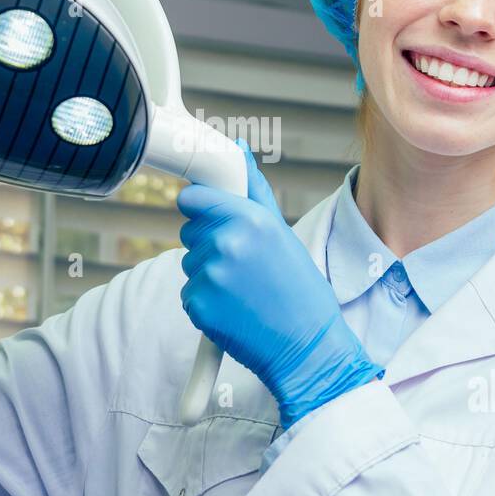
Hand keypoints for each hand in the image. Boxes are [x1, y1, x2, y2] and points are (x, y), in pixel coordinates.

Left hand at [176, 139, 383, 428]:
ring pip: (190, 262)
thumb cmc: (299, 290)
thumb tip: (238, 150)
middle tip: (244, 264)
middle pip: (189, 230)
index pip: (192, 198)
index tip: (207, 213)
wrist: (306, 346)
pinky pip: (189, 292)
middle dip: (209, 242)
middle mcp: (226, 243)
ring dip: (209, 273)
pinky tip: (235, 308)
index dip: (199, 206)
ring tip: (244, 289)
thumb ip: (255, 190)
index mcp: (249, 219)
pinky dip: (206, 301)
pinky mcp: (197, 305)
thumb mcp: (283, 233)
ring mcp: (209, 276)